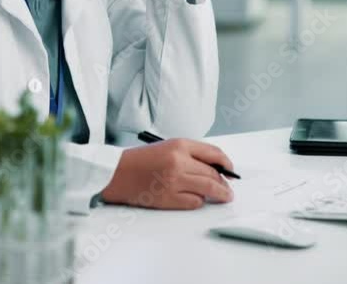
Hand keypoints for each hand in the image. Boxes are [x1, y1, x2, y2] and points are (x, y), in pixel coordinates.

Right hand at [100, 138, 233, 209]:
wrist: (116, 173)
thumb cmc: (139, 160)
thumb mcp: (166, 147)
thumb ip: (189, 154)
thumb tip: (215, 168)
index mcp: (179, 145)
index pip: (213, 153)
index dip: (226, 163)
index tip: (230, 170)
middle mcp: (178, 162)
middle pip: (213, 173)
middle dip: (225, 183)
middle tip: (228, 188)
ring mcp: (174, 181)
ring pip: (208, 189)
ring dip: (219, 194)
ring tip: (224, 196)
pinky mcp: (168, 198)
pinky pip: (195, 202)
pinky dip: (199, 202)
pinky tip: (198, 200)